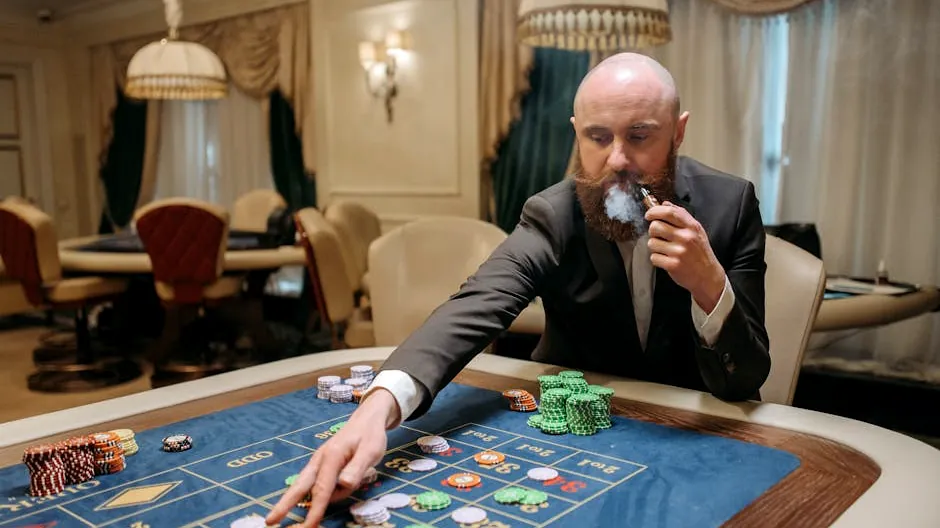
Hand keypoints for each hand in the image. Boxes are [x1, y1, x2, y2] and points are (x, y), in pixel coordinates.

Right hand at [266, 389, 400, 526]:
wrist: (367, 419)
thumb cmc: (370, 435)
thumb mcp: (371, 451)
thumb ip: (357, 468)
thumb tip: (343, 483)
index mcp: (332, 456)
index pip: (322, 489)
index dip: (315, 510)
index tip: (308, 526)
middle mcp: (320, 459)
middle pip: (300, 486)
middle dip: (284, 504)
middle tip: (270, 521)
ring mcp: (318, 462)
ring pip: (306, 485)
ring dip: (306, 499)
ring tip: (336, 487)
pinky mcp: (321, 464)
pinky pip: (316, 482)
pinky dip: (316, 493)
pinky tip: (332, 490)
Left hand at [645, 201, 724, 312]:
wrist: (708, 275)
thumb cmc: (700, 252)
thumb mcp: (696, 230)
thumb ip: (681, 215)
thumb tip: (664, 204)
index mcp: (692, 227)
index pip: (669, 212)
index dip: (654, 211)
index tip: (649, 214)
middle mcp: (686, 238)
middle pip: (655, 226)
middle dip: (653, 231)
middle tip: (659, 236)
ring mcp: (679, 252)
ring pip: (652, 242)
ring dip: (655, 246)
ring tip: (665, 250)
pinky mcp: (673, 265)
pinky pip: (653, 257)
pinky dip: (657, 259)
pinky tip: (666, 259)